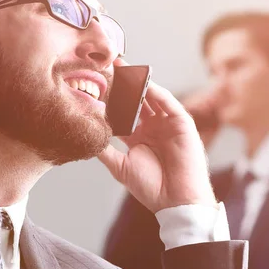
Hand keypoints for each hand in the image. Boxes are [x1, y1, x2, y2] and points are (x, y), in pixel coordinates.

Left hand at [99, 60, 216, 212]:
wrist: (176, 201)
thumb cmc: (151, 188)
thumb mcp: (120, 166)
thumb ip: (105, 149)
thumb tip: (86, 136)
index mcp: (138, 137)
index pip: (121, 113)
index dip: (109, 100)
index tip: (93, 85)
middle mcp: (152, 127)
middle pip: (135, 100)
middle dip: (121, 85)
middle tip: (105, 68)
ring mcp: (167, 124)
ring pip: (150, 98)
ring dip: (137, 83)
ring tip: (122, 68)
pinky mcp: (182, 123)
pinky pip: (168, 103)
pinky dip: (156, 92)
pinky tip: (143, 82)